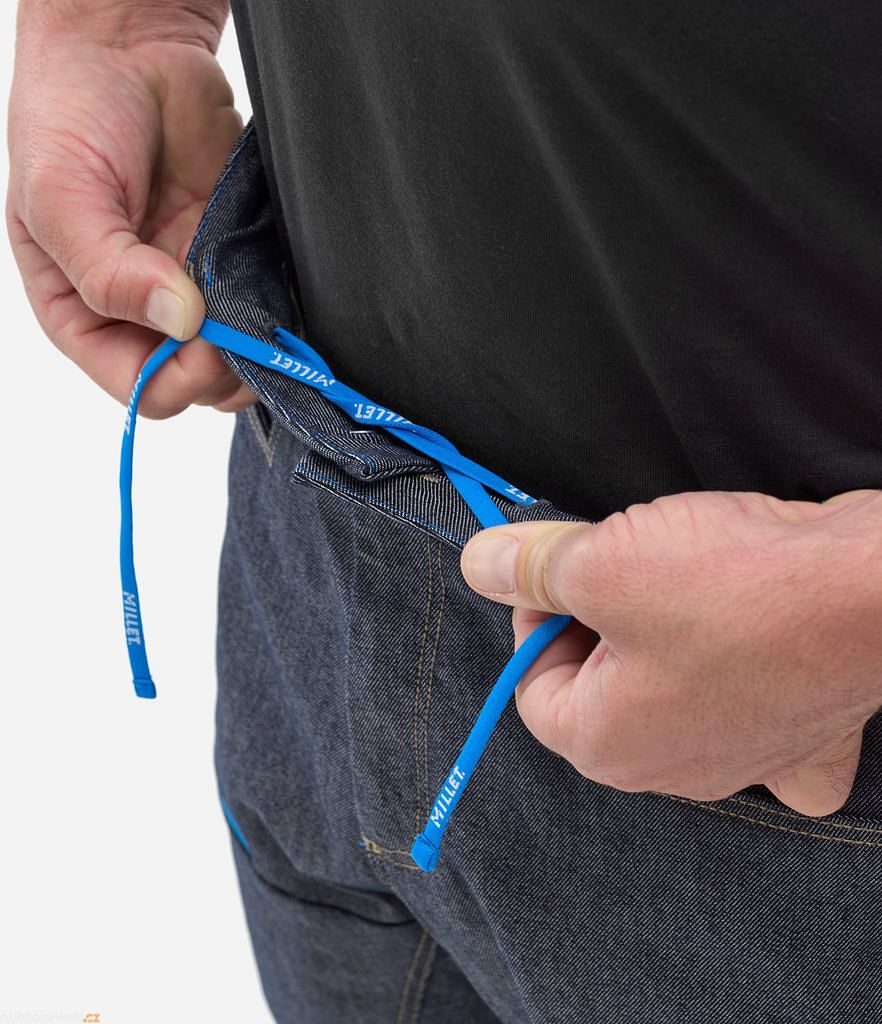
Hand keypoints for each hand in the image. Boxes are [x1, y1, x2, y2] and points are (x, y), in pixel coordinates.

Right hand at [6, 1, 252, 416]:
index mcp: (86, 315)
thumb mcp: (60, 197)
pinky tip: (284, 288)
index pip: (140, 388)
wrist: (128, 49)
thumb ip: (108, 271)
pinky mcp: (236, 260)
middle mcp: (144, 315)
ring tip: (264, 305)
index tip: (204, 342)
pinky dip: (283, 309)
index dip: (177, 380)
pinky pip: (270, 307)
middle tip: (245, 324)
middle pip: (199, 384)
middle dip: (226, 368)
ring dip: (260, 345)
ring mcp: (196, 289)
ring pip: (241, 356)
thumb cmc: (71, 117)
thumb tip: (179, 320)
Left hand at [460, 488, 881, 815]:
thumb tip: (479, 562)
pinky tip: (744, 655)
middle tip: (621, 561)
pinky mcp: (804, 730)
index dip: (534, 617)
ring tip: (685, 577)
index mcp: (608, 744)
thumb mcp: (600, 561)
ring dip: (661, 631)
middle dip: (597, 620)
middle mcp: (674, 767)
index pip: (532, 686)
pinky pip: (751, 714)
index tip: (560, 568)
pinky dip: (739, 682)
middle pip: (600, 688)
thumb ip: (529, 567)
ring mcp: (747, 756)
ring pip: (668, 689)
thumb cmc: (732, 587)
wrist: (875, 589)